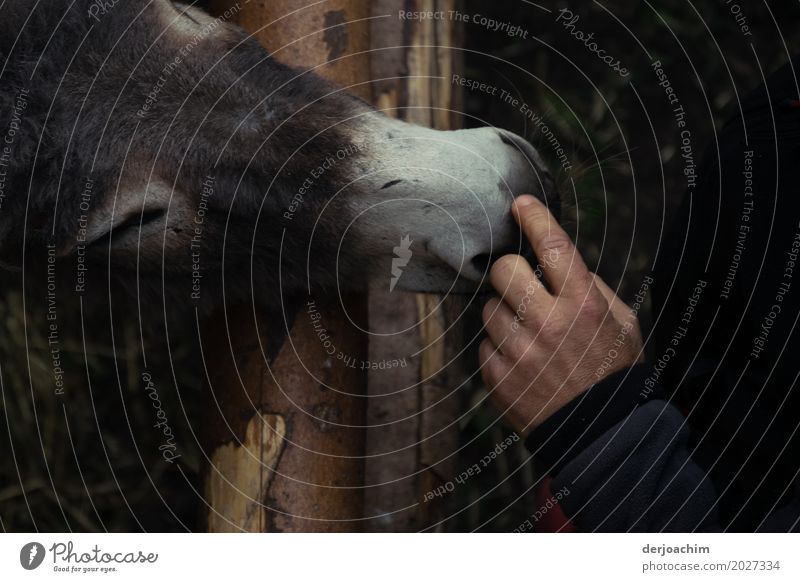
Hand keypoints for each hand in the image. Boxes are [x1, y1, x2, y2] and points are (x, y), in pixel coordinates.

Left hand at [479, 195, 642, 436]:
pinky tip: (523, 363)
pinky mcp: (498, 375)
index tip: (520, 203)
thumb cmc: (613, 371)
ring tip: (529, 338)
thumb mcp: (621, 323)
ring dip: (505, 315)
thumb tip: (556, 260)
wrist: (600, 434)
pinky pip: (484, 344)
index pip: (553, 245)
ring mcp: (519, 351)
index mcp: (583, 304)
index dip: (534, 217)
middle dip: (511, 273)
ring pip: (489, 308)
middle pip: (504, 270)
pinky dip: (499, 349)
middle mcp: (548, 323)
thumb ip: (591, 287)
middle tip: (524, 288)